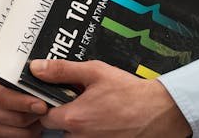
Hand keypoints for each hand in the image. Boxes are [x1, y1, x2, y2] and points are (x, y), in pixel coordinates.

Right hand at [0, 60, 46, 137]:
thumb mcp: (0, 67)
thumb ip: (18, 73)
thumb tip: (43, 79)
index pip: (3, 98)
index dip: (24, 103)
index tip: (42, 104)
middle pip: (16, 119)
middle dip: (36, 114)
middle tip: (49, 107)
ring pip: (22, 133)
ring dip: (36, 124)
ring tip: (43, 113)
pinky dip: (31, 132)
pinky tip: (34, 121)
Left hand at [32, 59, 189, 136]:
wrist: (161, 112)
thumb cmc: (131, 94)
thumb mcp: (94, 72)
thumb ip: (62, 70)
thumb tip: (37, 68)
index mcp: (74, 118)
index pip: (44, 116)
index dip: (47, 105)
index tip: (55, 97)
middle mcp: (82, 137)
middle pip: (58, 128)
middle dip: (65, 115)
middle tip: (79, 101)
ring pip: (74, 136)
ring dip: (79, 125)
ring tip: (95, 110)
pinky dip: (94, 132)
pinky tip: (104, 120)